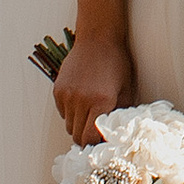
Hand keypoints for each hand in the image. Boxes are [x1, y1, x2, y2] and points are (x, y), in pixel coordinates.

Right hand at [51, 30, 133, 147]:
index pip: (90, 139)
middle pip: (77, 136)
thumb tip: (116, 136)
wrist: (98, 38)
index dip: (96, 145)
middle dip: (86, 138)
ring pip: (68, 125)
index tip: (102, 143)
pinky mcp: (58, 90)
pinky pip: (62, 113)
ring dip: (78, 125)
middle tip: (96, 132)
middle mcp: (81, 100)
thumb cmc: (117, 63)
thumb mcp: (126, 90)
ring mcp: (67, 95)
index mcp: (101, 102)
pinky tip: (82, 101)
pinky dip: (71, 113)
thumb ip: (120, 115)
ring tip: (90, 113)